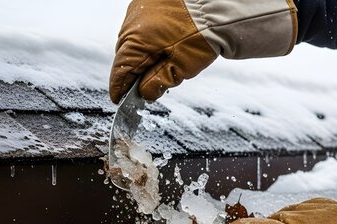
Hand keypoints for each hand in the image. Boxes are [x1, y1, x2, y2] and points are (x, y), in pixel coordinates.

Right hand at [109, 0, 297, 101]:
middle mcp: (132, 22)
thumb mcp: (181, 66)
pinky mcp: (150, 3)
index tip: (119, 101)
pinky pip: (143, 27)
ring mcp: (140, 10)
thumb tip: (145, 94)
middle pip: (126, 55)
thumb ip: (159, 82)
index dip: (119, 89)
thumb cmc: (202, 32)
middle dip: (133, 74)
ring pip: (134, 41)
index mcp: (135, 40)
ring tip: (159, 68)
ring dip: (143, 56)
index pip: (120, 70)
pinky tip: (164, 48)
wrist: (217, 4)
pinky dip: (149, 40)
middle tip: (144, 90)